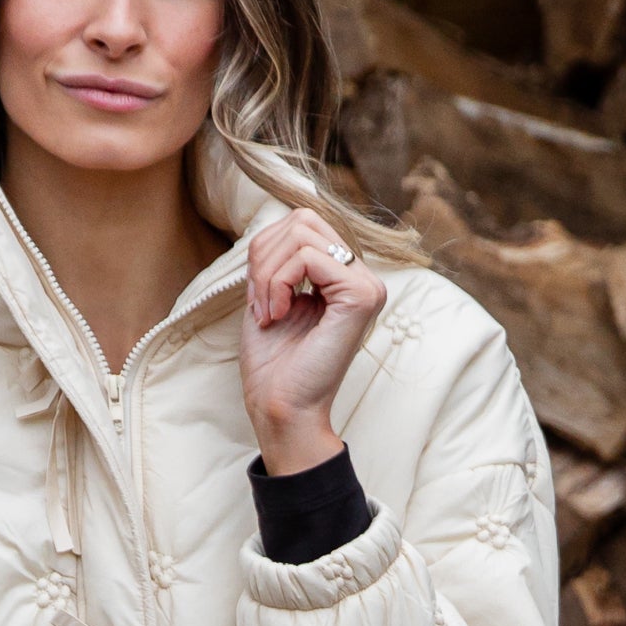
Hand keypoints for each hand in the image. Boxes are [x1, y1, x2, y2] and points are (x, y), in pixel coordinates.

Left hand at [240, 205, 386, 475]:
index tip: (257, 297)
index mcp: (343, 275)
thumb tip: (278, 217)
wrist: (280, 408)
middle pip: (302, 218)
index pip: (301, 222)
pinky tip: (277, 315)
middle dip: (264, 256)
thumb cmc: (273, 363)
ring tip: (267, 312)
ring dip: (267, 273)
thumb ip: (280, 256)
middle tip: (258, 303)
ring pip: (301, 233)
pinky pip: (308, 256)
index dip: (265, 251)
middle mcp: (362, 276)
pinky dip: (278, 282)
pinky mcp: (362, 295)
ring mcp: (367, 284)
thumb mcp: (270, 294)